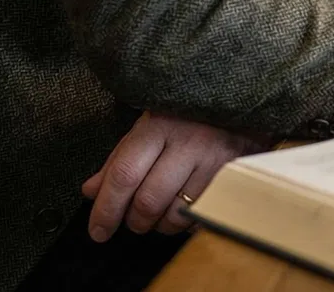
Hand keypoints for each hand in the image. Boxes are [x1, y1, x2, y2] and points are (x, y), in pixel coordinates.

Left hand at [81, 111, 265, 241]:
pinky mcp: (233, 177)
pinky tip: (183, 209)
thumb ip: (119, 160)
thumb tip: (91, 192)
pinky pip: (200, 216)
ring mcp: (214, 161)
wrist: (242, 102)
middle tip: (132, 220)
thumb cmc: (188, 117)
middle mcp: (188, 142)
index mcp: (159, 125)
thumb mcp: (149, 128)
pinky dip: (185, 223)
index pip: (124, 175)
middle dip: (133, 221)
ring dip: (159, 225)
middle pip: (148, 201)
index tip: (97, 230)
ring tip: (159, 214)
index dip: (106, 208)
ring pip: (175, 215)